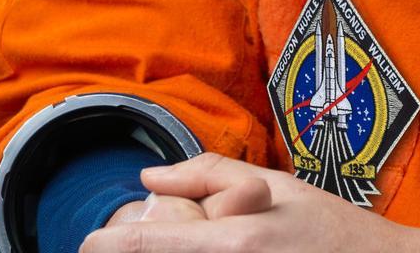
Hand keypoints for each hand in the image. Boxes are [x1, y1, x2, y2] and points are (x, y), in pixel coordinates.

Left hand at [80, 153, 419, 251]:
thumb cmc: (332, 230)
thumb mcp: (276, 186)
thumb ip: (210, 174)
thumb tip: (149, 177)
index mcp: (236, 241)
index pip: (149, 246)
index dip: (108, 247)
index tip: (87, 244)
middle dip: (155, 247)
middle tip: (180, 237)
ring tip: (214, 243)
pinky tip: (235, 251)